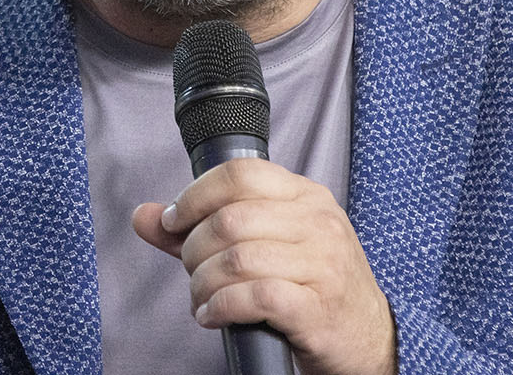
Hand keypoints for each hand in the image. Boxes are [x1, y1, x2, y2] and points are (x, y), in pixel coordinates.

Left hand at [132, 158, 396, 374]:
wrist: (368, 338)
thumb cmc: (312, 287)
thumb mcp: (269, 244)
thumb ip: (203, 228)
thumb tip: (144, 215)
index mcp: (306, 196)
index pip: (240, 174)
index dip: (194, 196)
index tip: (174, 222)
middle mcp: (318, 223)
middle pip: (230, 220)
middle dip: (194, 249)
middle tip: (192, 271)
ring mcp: (322, 265)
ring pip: (237, 260)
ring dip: (202, 284)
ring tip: (201, 298)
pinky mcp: (318, 309)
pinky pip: (255, 297)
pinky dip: (221, 307)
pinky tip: (213, 315)